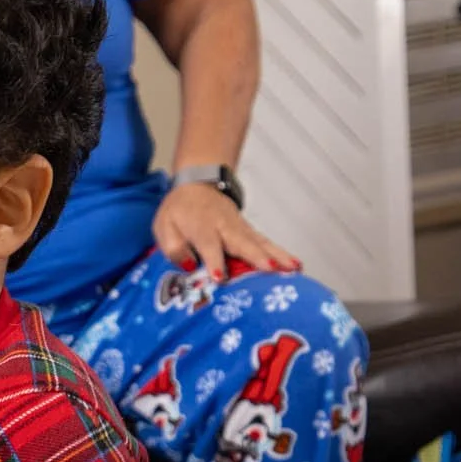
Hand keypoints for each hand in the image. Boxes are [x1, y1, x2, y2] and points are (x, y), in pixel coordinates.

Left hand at [152, 183, 298, 283]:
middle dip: (258, 257)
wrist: (198, 183)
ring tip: (294, 270)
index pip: (209, 246)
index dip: (213, 262)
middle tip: (273, 270)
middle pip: (243, 243)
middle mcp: (225, 228)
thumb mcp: (164, 227)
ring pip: (261, 243)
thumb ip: (173, 247)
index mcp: (202, 228)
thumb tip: (188, 265)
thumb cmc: (179, 211)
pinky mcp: (249, 232)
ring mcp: (240, 229)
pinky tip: (295, 265)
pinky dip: (281, 253)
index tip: (220, 278)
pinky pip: (266, 243)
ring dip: (278, 256)